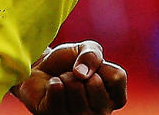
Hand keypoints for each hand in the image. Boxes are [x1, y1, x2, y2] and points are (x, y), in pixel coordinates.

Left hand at [11, 41, 126, 114]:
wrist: (41, 69)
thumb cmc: (69, 62)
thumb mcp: (86, 49)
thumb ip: (92, 54)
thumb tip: (82, 74)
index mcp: (115, 99)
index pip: (117, 77)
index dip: (101, 65)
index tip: (92, 70)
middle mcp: (100, 113)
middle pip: (94, 82)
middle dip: (80, 71)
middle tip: (73, 76)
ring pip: (74, 86)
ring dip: (64, 77)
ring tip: (63, 83)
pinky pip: (56, 91)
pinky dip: (52, 83)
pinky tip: (52, 89)